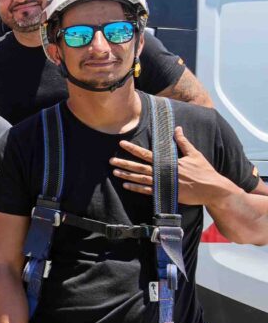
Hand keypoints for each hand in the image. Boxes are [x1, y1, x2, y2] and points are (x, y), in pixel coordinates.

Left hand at [112, 126, 233, 206]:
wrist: (212, 189)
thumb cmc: (204, 171)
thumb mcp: (194, 154)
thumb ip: (183, 142)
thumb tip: (178, 129)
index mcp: (168, 161)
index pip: (146, 154)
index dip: (133, 148)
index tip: (122, 144)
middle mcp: (162, 172)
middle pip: (139, 167)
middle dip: (124, 163)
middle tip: (111, 161)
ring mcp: (163, 184)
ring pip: (140, 179)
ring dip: (127, 176)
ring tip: (115, 172)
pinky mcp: (165, 193)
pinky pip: (147, 191)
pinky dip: (136, 188)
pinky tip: (126, 185)